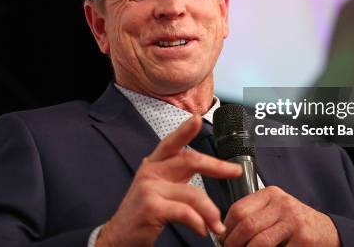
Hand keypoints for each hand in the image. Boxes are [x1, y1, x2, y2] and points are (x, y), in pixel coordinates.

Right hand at [96, 115, 242, 245]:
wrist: (118, 238)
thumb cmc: (143, 214)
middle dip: (216, 166)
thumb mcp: (158, 188)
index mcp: (154, 164)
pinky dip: (198, 223)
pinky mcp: (151, 207)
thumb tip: (210, 170)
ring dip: (210, 211)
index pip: (172, 142)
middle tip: (235, 171)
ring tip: (217, 225)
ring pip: (192, 193)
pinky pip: (185, 212)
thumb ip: (177, 176)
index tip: (197, 119)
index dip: (185, 130)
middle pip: (189, 160)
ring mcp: (150, 189)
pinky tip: (202, 230)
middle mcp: (151, 172)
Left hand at [221, 186, 339, 246]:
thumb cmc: (295, 222)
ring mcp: (294, 221)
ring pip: (259, 242)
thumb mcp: (275, 210)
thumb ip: (254, 215)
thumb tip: (226, 232)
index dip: (226, 228)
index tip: (223, 239)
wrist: (327, 231)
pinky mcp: (303, 239)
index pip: (238, 209)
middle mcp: (282, 204)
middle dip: (233, 243)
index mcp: (271, 194)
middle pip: (246, 225)